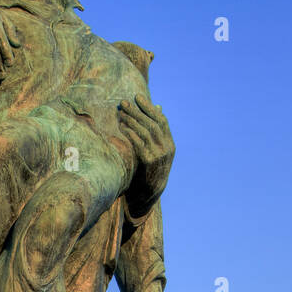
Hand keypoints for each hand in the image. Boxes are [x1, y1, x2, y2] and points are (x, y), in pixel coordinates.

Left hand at [118, 94, 174, 216]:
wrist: (149, 194)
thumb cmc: (150, 171)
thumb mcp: (157, 151)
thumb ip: (157, 132)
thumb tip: (158, 107)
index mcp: (170, 144)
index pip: (161, 121)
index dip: (149, 108)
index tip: (137, 97)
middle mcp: (167, 148)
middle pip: (152, 123)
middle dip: (137, 111)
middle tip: (124, 102)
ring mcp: (159, 155)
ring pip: (145, 131)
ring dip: (132, 120)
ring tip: (121, 112)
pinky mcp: (149, 162)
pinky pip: (139, 143)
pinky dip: (131, 133)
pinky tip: (122, 127)